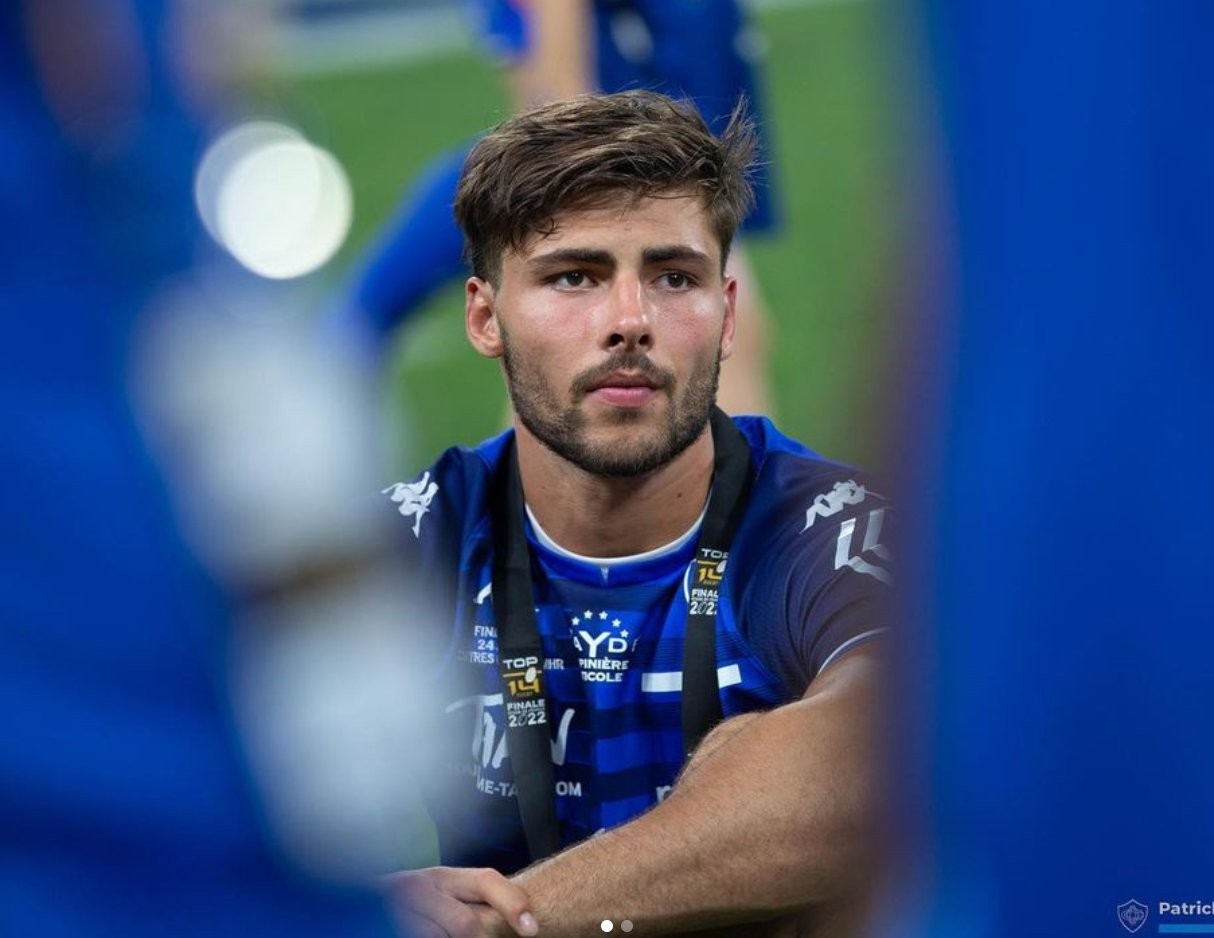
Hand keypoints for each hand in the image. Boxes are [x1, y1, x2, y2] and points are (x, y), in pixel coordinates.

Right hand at [384, 866, 537, 937]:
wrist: (361, 903)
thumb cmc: (414, 907)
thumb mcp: (442, 896)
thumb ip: (471, 903)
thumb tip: (521, 924)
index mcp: (443, 877)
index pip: (486, 881)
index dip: (513, 903)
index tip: (531, 929)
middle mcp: (421, 887)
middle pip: (467, 924)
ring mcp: (400, 910)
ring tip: (445, 932)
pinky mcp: (388, 927)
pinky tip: (437, 935)